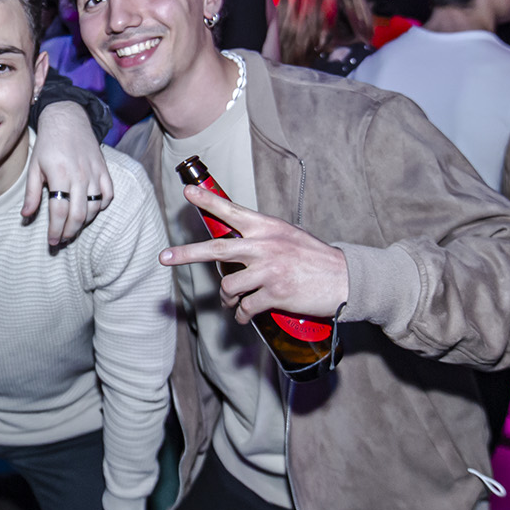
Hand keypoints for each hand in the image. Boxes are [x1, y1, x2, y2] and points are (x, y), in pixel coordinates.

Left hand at [24, 102, 112, 246]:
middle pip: (78, 214)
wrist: (68, 119)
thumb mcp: (34, 167)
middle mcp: (80, 175)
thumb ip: (31, 193)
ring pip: (94, 207)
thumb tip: (25, 216)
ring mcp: (94, 172)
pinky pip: (108, 195)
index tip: (52, 241)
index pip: (59, 211)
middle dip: (69, 232)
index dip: (56, 230)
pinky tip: (90, 210)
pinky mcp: (104, 169)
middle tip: (61, 240)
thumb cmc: (48, 144)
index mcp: (59, 174)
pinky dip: (100, 206)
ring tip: (72, 227)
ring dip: (83, 222)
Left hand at [160, 185, 348, 322]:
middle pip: (216, 249)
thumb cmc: (315, 258)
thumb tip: (236, 250)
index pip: (232, 211)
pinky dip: (243, 315)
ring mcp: (269, 270)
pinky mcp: (275, 293)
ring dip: (227, 298)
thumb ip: (262, 238)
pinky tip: (246, 316)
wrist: (345, 278)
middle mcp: (265, 245)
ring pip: (229, 286)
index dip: (208, 201)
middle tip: (164, 257)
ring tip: (233, 302)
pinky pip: (246, 307)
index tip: (187, 193)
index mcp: (267, 227)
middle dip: (186, 254)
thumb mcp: (288, 236)